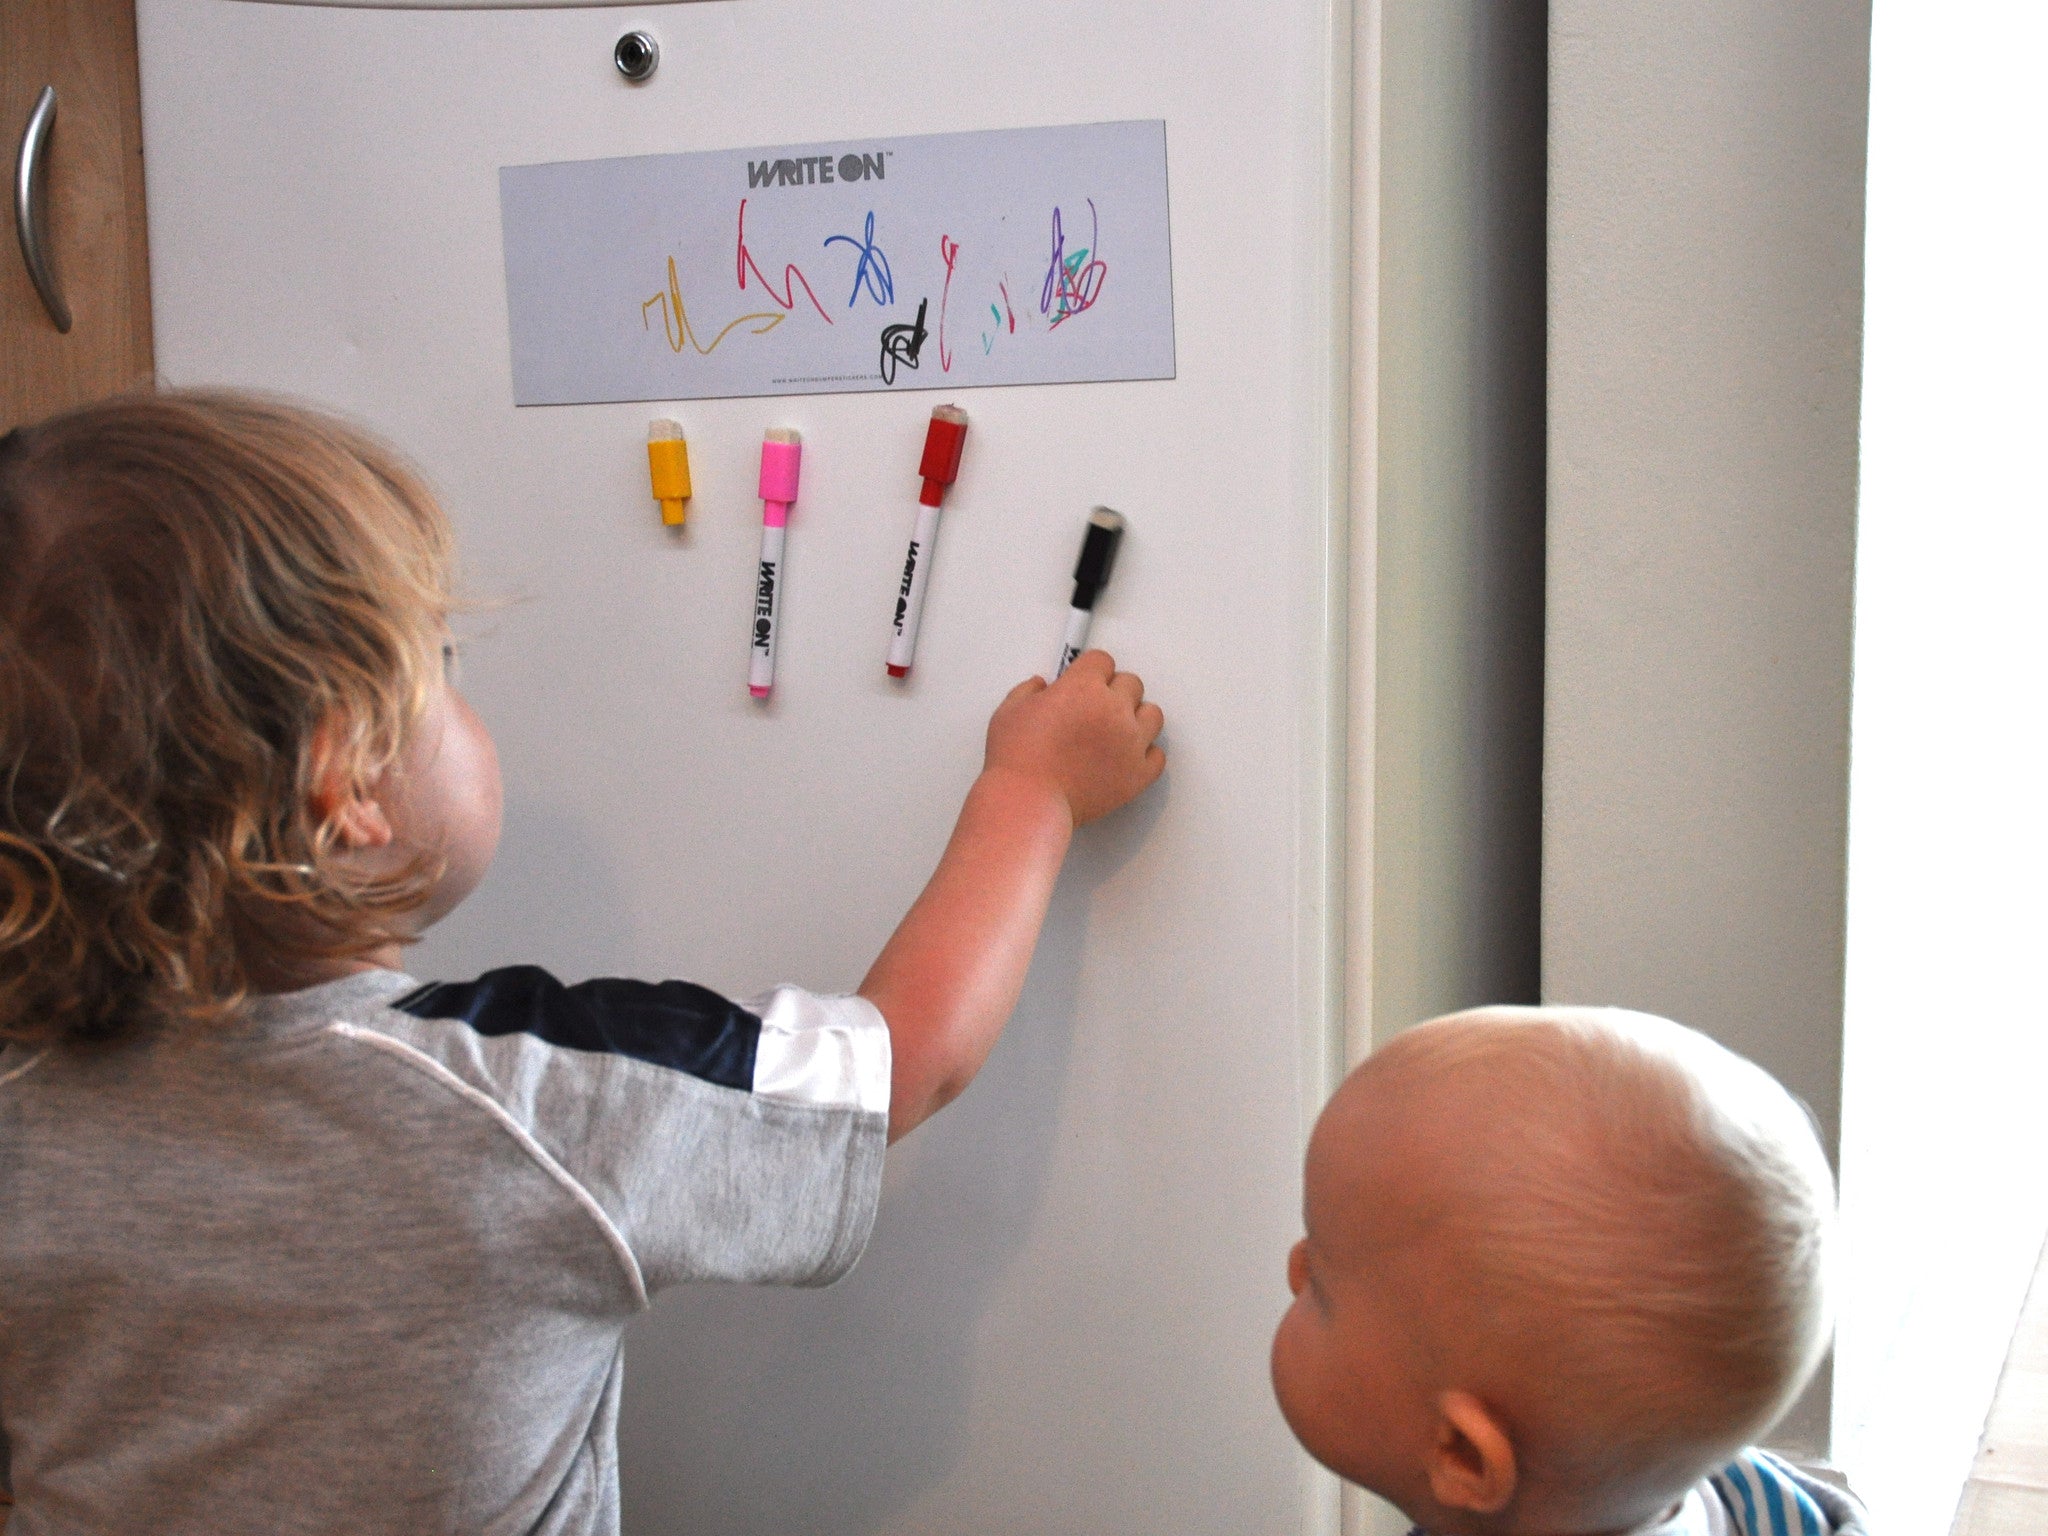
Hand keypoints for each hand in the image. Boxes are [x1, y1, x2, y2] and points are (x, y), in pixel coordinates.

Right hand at [983, 651, 1165, 827]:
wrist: (1028, 802)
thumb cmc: (1018, 762)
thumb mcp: (1009, 711)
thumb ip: (1029, 691)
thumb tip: (1039, 688)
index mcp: (1083, 687)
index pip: (1102, 660)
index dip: (1091, 670)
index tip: (1087, 678)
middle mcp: (1112, 710)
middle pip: (1132, 683)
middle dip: (1114, 691)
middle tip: (1098, 705)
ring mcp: (1130, 742)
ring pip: (1152, 714)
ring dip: (1136, 717)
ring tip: (1118, 728)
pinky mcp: (1138, 774)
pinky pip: (1158, 756)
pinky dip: (1146, 754)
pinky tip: (1129, 755)